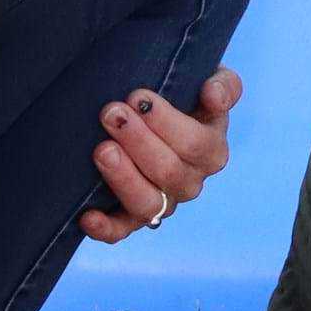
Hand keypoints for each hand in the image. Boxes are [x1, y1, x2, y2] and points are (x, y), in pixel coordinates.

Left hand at [82, 68, 241, 243]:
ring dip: (124, 178)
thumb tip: (213, 95)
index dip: (166, 123)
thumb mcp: (209, 80)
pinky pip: (121, 230)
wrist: (150, 114)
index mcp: (211, 152)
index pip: (195, 144)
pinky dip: (105, 228)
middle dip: (138, 141)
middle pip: (169, 172)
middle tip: (111, 113)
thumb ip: (223, 85)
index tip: (137, 96)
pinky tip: (87, 216)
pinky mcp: (131, 218)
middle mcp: (189, 183)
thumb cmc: (182, 95)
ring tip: (102, 150)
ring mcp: (161, 203)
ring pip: (148, 204)